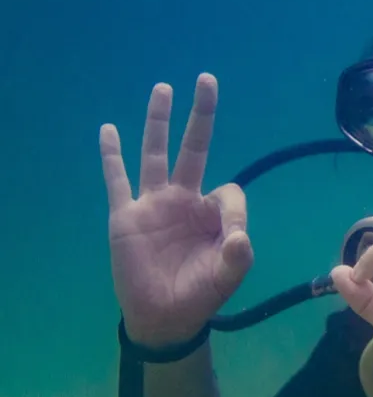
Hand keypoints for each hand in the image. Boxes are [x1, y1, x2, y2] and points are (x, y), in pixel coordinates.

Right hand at [100, 74, 253, 345]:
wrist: (163, 317)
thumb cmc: (199, 294)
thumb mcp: (227, 276)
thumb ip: (237, 255)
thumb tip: (240, 237)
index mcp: (211, 212)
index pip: (228, 189)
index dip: (232, 207)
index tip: (231, 237)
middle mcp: (184, 199)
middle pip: (194, 148)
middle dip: (201, 115)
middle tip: (207, 79)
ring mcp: (154, 203)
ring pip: (156, 154)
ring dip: (159, 122)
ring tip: (163, 88)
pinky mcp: (126, 215)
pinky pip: (118, 179)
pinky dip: (112, 156)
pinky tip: (109, 130)